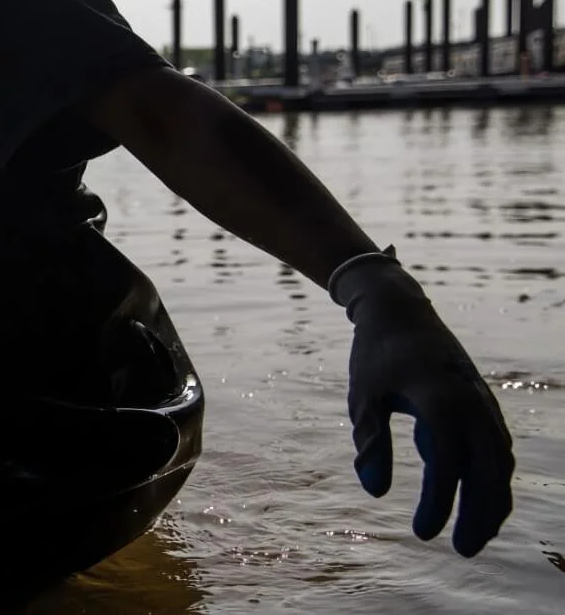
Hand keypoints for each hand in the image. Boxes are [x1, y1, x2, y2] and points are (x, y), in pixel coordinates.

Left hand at [332, 248, 514, 556]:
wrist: (400, 310)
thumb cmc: (374, 354)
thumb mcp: (362, 395)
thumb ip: (370, 441)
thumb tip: (375, 492)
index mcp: (439, 400)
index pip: (446, 464)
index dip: (437, 502)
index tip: (420, 532)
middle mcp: (470, 403)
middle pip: (487, 470)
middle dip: (478, 514)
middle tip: (461, 551)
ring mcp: (482, 403)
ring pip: (499, 463)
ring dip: (491, 502)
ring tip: (474, 537)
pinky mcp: (483, 404)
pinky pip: (498, 449)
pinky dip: (494, 479)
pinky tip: (479, 504)